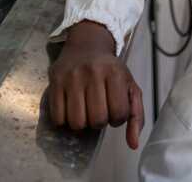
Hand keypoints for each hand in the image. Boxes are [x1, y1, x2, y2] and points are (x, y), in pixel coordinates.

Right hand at [47, 20, 144, 149]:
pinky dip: (65, 120)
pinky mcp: (55, 82)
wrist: (86, 45)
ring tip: (85, 110)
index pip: (119, 114)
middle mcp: (93, 73)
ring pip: (77, 123)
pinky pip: (58, 118)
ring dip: (82, 123)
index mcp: (115, 73)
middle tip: (99, 110)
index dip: (118, 118)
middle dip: (100, 122)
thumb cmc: (110, 70)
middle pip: (97, 120)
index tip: (114, 108)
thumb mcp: (129, 86)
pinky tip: (71, 108)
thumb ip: (136, 115)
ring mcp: (72, 77)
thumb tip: (133, 145)